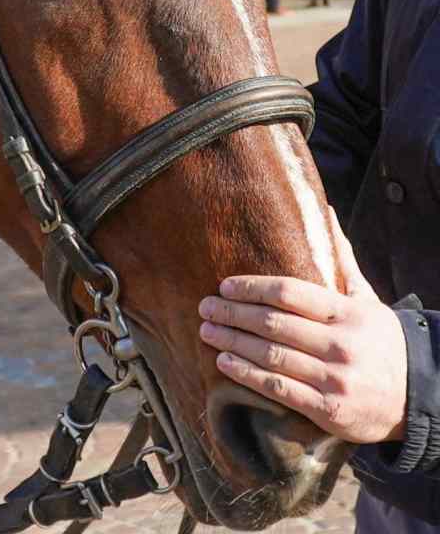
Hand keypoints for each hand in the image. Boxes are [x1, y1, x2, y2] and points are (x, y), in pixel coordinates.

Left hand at [199, 213, 406, 443]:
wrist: (420, 396)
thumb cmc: (382, 342)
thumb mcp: (368, 302)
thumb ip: (342, 263)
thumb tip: (326, 214)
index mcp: (349, 314)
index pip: (290, 293)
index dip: (252, 287)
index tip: (225, 286)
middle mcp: (341, 344)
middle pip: (274, 323)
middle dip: (233, 314)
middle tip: (205, 307)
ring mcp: (334, 379)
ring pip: (271, 356)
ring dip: (232, 341)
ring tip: (206, 331)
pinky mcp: (328, 410)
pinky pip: (278, 389)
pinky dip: (246, 374)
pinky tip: (224, 361)